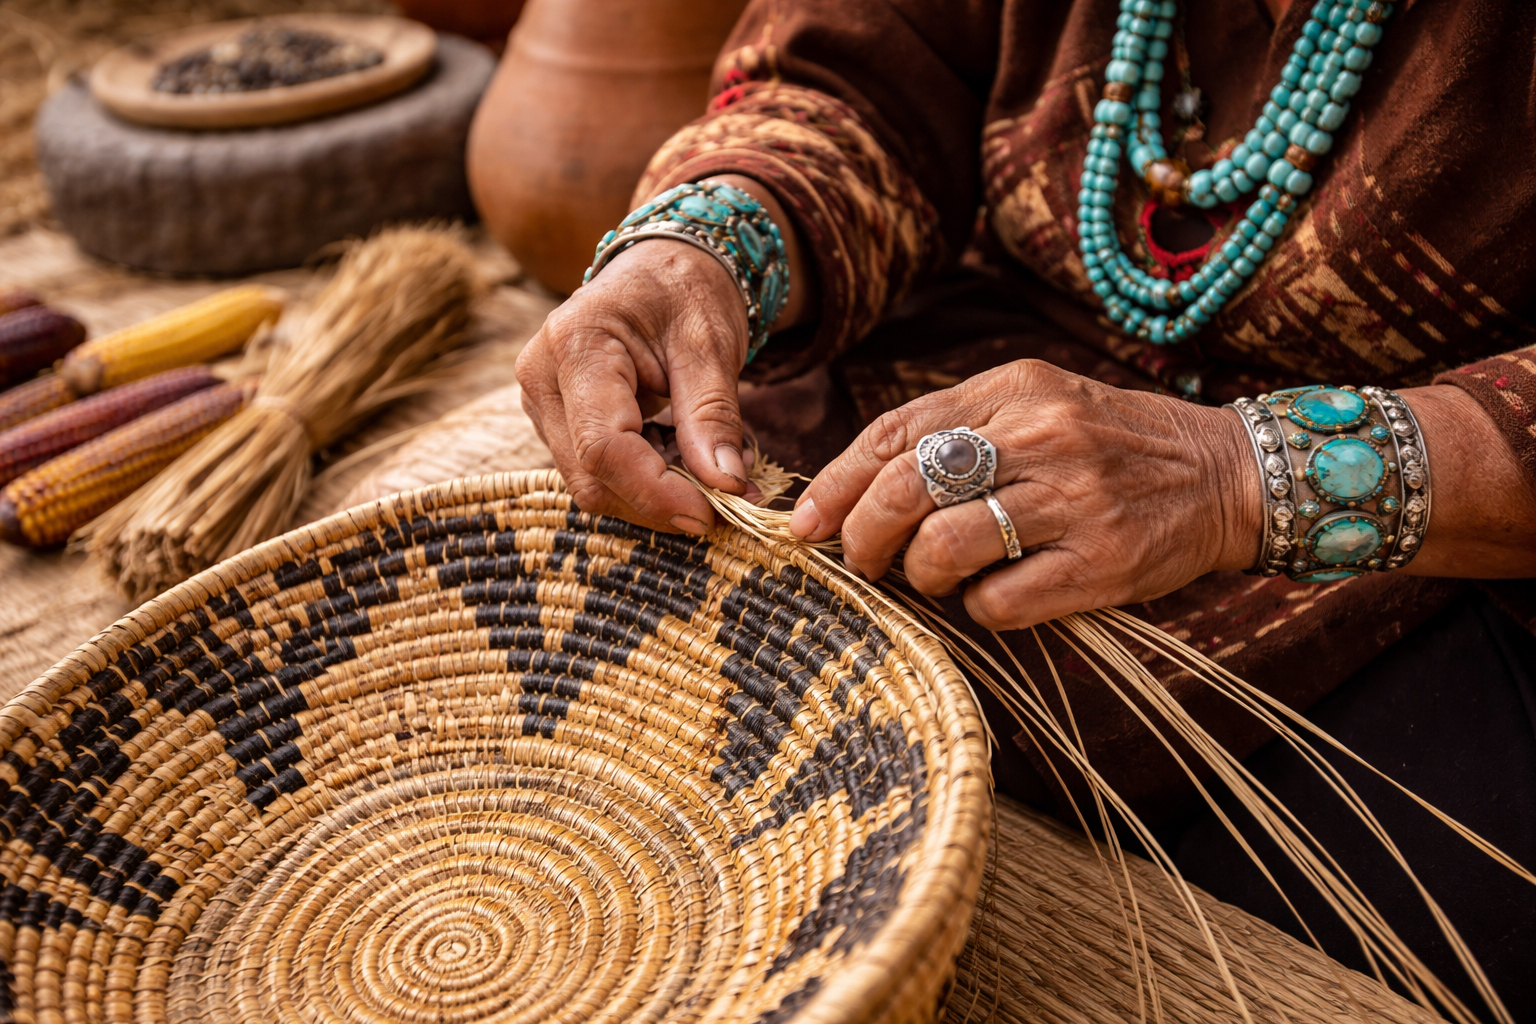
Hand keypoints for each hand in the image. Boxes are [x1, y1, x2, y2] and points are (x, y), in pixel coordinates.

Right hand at [516, 240, 748, 533]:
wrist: (660, 267)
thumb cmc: (685, 292)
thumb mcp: (710, 345)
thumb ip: (714, 416)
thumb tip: (727, 487)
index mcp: (575, 345)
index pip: (604, 447)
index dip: (656, 492)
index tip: (712, 513)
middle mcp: (541, 378)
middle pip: (592, 477)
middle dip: (660, 503)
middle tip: (726, 503)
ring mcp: (542, 404)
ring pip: (591, 485)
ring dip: (654, 496)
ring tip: (708, 472)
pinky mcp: (556, 422)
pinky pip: (595, 473)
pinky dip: (644, 482)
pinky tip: (681, 460)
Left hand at [788, 359, 1262, 629]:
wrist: (1225, 475)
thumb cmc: (1109, 444)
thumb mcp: (1036, 405)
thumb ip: (955, 432)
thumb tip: (854, 492)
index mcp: (1013, 388)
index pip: (894, 433)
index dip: (835, 484)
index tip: (804, 525)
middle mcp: (1041, 435)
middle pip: (906, 488)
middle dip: (861, 536)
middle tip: (861, 562)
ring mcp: (1074, 500)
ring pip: (944, 547)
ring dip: (920, 576)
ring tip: (936, 579)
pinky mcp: (1102, 564)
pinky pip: (1000, 602)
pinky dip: (978, 609)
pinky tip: (993, 597)